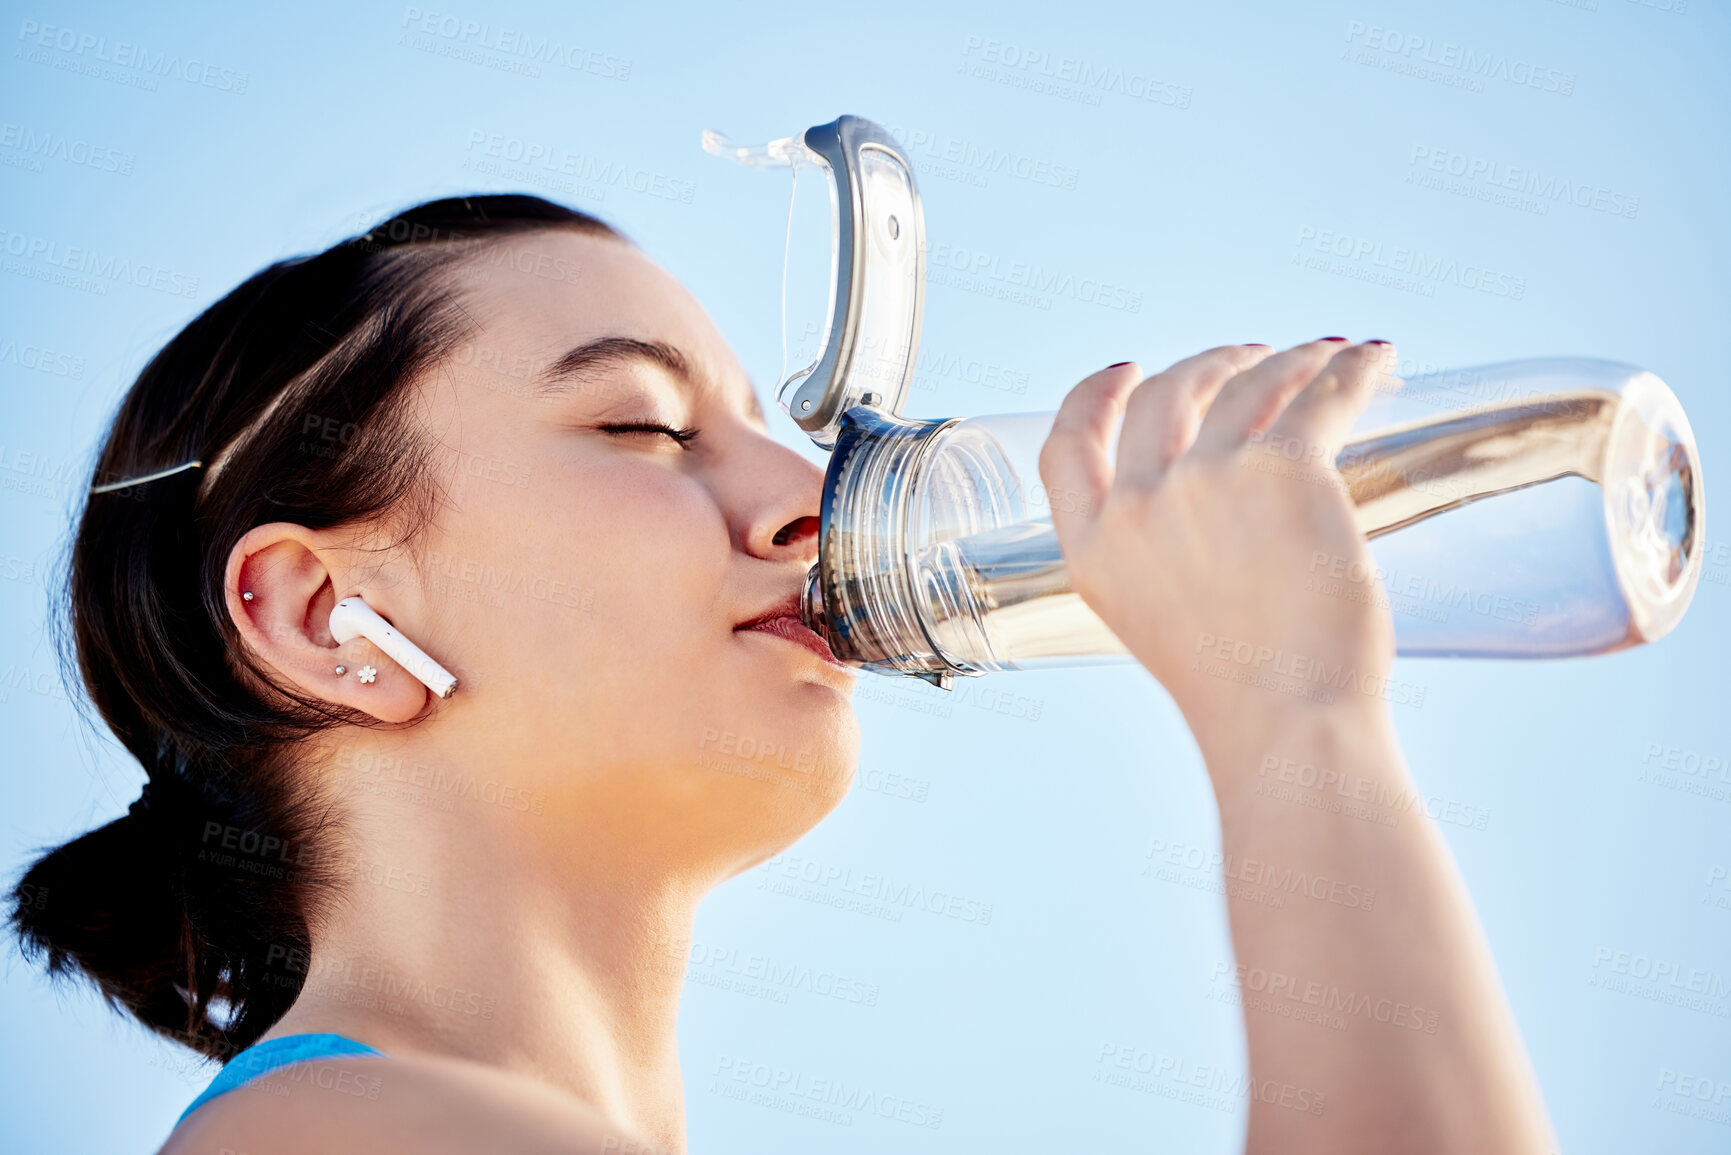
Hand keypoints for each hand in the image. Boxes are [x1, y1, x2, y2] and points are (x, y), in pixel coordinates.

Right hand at [1038, 340, 1399, 778]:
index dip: (1095, 397)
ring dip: (1290, 361)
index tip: (1127, 372)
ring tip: (1324, 358)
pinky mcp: (1283, 469)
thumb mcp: (1152, 621)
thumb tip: (1204, 497)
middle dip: (1208, 365)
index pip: (1067, 446)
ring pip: (1249, 385)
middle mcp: (1138, 504)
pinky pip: (1320, 396)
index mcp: (1093, 549)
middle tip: (1250, 359)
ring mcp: (1207, 479)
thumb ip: (1154, 556)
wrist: (1287, 723)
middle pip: (1164, 397)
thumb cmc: (1238, 691)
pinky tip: (1369, 361)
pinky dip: (1350, 370)